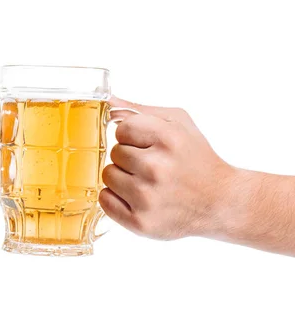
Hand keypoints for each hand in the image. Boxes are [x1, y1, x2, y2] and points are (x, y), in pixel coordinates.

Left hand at [99, 97, 233, 239]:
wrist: (220, 203)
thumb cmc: (196, 160)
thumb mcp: (177, 124)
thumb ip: (139, 111)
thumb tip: (107, 103)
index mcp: (168, 139)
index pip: (122, 129)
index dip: (132, 136)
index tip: (148, 145)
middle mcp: (157, 168)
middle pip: (114, 153)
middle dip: (129, 158)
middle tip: (151, 166)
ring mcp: (147, 198)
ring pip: (107, 175)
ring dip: (121, 177)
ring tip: (145, 182)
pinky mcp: (140, 222)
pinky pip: (105, 200)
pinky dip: (115, 198)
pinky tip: (135, 197)